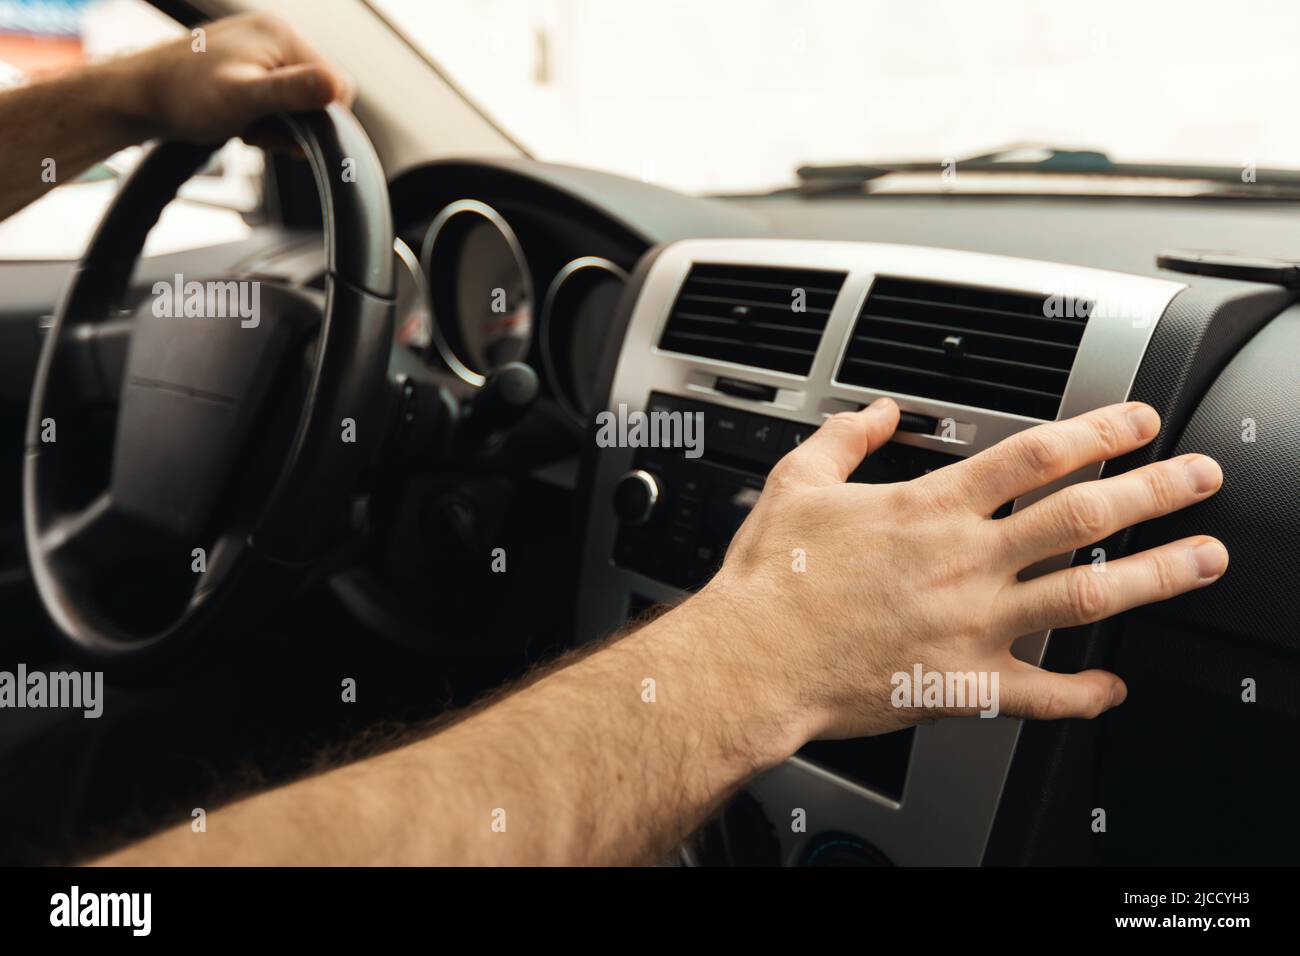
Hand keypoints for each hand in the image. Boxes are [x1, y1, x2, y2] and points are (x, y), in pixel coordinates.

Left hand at [114, 12, 353, 143]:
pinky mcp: (251, 62)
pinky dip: (266, 115)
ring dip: (280, 121)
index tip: (284, 131)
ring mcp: (263, 47)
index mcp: (283, 35)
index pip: (338, 85)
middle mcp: (276, 34)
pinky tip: (241, 119)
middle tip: (258, 128)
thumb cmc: (184, 97)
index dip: (319, 118)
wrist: (139, 96)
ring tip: (245, 124)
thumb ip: (292, 92)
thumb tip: (336, 88)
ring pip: (300, 98)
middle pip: (319, 92)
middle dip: (297, 121)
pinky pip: (279, 95)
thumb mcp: (243, 98)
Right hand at [701, 397, 1226, 740]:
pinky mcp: (962, 685)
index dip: (1098, 432)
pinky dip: (1083, 696)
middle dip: (1154, 490)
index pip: (1034, 457)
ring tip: (1203, 560)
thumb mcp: (798, 484)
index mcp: (928, 507)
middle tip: (1200, 477)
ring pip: (1085, 597)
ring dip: (1155, 576)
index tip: (1137, 422)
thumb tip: (877, 410)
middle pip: (1081, 516)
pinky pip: (1040, 695)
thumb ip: (845, 437)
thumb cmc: (770, 579)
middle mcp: (964, 561)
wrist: (751, 660)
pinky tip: (1111, 689)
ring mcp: (971, 624)